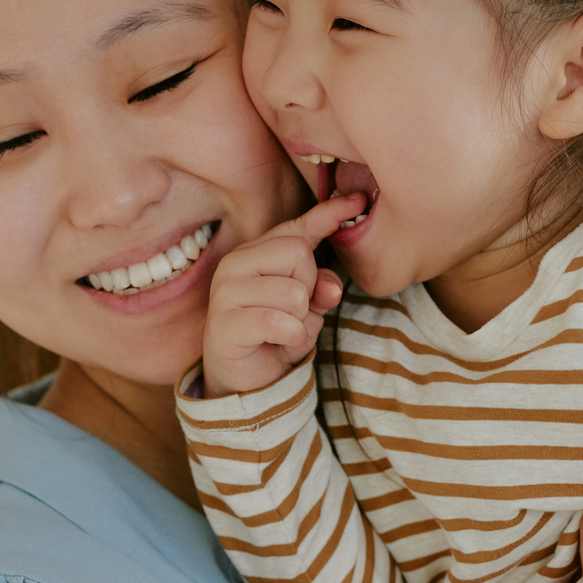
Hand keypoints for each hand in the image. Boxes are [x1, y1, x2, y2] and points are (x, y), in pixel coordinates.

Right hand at [201, 194, 365, 397]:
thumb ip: (322, 287)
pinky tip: (284, 344)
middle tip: (296, 312)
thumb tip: (331, 288)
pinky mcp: (224, 324)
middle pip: (299, 254)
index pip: (296, 228)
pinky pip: (278, 321)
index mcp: (256, 252)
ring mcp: (225, 293)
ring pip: (293, 292)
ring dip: (301, 320)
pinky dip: (292, 338)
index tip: (358, 200)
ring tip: (287, 332)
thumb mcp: (309, 308)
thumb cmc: (276, 336)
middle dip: (310, 288)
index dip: (329, 214)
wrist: (247, 382)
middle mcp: (236, 264)